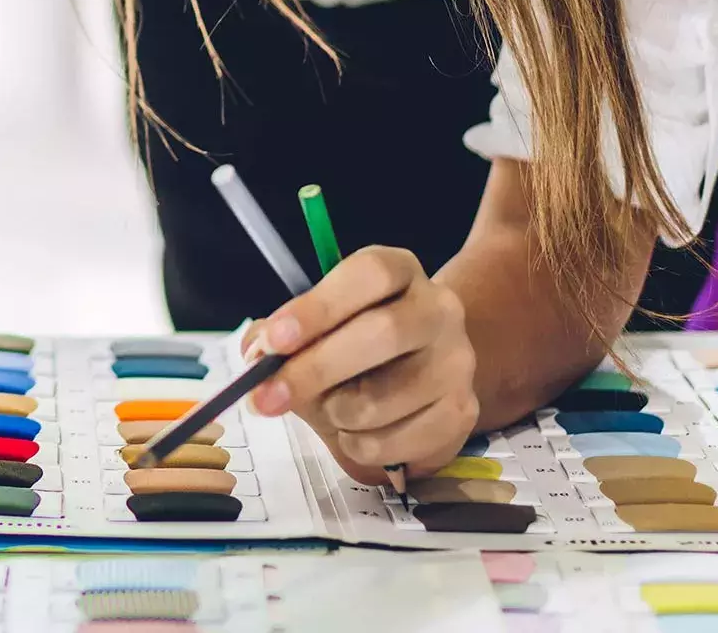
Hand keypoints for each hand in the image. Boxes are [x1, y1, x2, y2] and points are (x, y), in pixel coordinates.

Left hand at [242, 246, 478, 486]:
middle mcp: (438, 309)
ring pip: (384, 398)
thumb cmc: (349, 345)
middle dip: (314, 370)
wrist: (415, 376)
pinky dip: (359, 445)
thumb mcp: (311, 328)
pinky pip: (396, 441)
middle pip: (382, 333)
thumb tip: (256, 357)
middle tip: (266, 398)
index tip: (273, 342)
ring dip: (336, 414)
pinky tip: (356, 432)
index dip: (317, 308)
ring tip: (329, 410)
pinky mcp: (461, 412)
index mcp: (397, 271)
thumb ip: (276, 336)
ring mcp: (457, 362)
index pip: (368, 275)